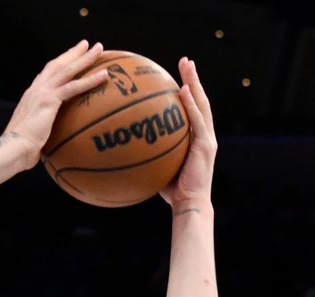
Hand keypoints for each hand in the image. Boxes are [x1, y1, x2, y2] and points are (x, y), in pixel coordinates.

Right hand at [4, 40, 109, 168]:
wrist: (12, 149)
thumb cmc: (20, 150)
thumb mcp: (31, 137)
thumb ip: (41, 134)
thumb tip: (47, 146)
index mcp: (30, 97)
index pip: (46, 75)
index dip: (58, 65)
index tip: (69, 58)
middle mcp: (35, 90)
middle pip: (57, 65)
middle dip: (72, 53)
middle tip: (86, 44)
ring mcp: (42, 93)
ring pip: (67, 70)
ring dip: (84, 58)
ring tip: (100, 49)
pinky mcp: (49, 100)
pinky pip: (74, 87)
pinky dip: (90, 80)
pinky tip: (104, 75)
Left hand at [160, 58, 216, 208]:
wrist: (188, 204)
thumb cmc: (170, 190)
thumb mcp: (155, 166)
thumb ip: (146, 152)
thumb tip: (120, 145)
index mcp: (195, 137)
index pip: (191, 108)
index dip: (186, 90)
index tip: (177, 74)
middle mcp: (204, 134)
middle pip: (199, 99)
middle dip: (193, 78)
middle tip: (185, 60)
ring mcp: (207, 138)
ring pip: (202, 104)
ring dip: (194, 83)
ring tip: (187, 65)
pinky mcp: (206, 145)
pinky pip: (198, 120)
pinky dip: (191, 104)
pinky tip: (183, 90)